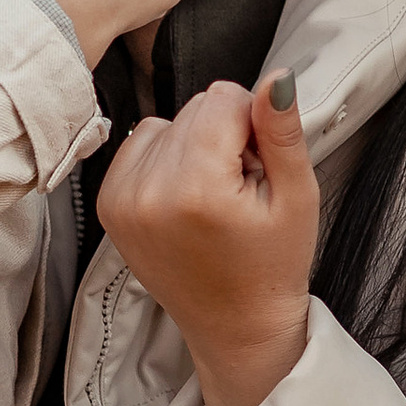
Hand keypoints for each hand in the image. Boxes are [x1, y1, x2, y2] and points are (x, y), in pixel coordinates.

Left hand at [98, 69, 317, 405]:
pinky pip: (139, 144)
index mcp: (197, 189)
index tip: (259, 168)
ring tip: (213, 196)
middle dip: (224, 135)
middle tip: (239, 187)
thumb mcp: (296, 197)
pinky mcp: (109, 204)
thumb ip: (282, 133)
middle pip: (194, 107)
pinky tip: (186, 197)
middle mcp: (149, 190)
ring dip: (193, 146)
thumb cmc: (271, 267)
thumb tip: (275, 78)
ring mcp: (122, 198)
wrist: (235, 326)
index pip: (224, 97)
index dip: (253, 125)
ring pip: (166, 122)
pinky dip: (164, 159)